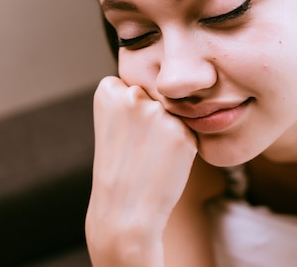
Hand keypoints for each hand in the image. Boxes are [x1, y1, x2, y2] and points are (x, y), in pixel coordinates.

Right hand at [86, 76, 197, 265]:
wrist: (124, 211)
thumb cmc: (118, 167)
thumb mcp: (113, 122)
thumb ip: (133, 99)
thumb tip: (175, 85)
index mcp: (108, 89)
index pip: (133, 85)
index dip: (131, 112)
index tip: (121, 133)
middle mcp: (132, 95)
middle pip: (156, 96)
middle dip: (151, 119)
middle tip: (136, 148)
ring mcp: (157, 113)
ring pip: (173, 112)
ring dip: (168, 130)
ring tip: (149, 156)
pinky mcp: (181, 132)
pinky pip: (188, 129)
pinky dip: (182, 145)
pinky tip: (164, 162)